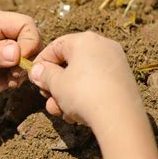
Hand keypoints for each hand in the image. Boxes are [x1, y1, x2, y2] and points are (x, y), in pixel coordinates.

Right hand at [29, 31, 143, 127]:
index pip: (55, 47)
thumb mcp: (55, 83)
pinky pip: (97, 83)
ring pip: (82, 76)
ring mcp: (116, 63)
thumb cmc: (84, 94)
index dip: (41, 63)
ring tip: (60, 112)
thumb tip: (37, 71)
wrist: (120, 118)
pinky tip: (77, 115)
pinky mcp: (124, 80)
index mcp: (85, 40)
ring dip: (67, 94)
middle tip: (47, 98)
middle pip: (69, 63)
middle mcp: (103, 46)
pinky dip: (84, 96)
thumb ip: (44, 74)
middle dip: (55, 84)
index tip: (33, 77)